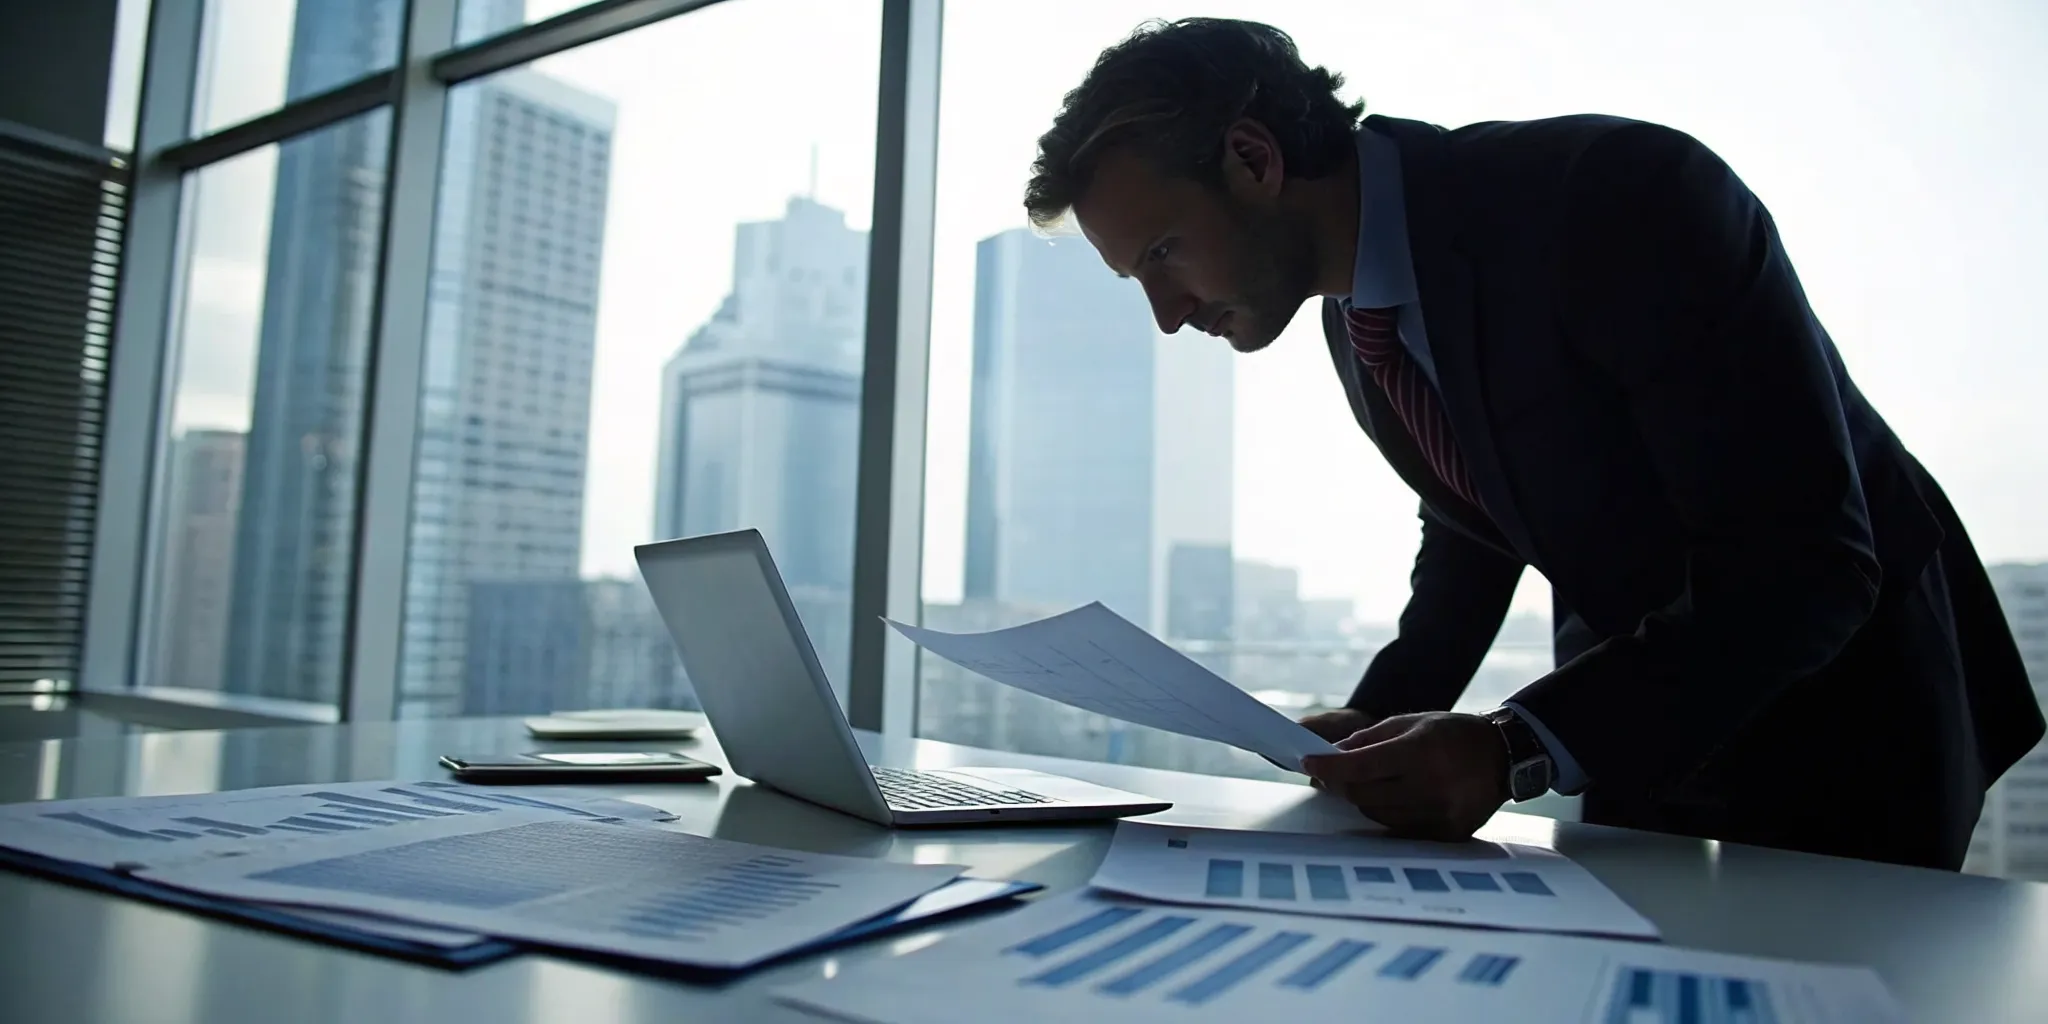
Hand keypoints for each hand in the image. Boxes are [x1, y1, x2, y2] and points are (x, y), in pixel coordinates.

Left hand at [1299, 712, 1508, 840]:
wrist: (1502, 756)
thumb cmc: (1452, 733)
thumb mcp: (1410, 723)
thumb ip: (1368, 739)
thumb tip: (1332, 757)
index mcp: (1420, 752)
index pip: (1360, 767)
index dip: (1329, 767)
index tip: (1309, 763)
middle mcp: (1431, 787)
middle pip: (1363, 795)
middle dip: (1342, 784)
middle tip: (1332, 774)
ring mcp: (1439, 815)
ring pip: (1377, 814)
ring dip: (1365, 798)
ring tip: (1374, 781)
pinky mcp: (1446, 834)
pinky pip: (1399, 829)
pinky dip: (1388, 813)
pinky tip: (1396, 796)